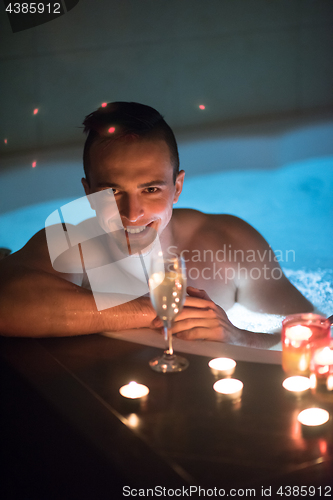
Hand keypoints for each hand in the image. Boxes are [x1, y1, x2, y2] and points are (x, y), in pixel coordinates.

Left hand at [152, 287, 280, 347]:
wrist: (238, 338)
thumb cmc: (222, 323)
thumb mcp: (214, 308)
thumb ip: (201, 297)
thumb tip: (188, 288)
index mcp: (207, 303)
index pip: (185, 301)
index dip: (170, 306)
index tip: (158, 310)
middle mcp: (210, 311)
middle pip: (183, 312)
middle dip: (167, 319)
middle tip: (155, 324)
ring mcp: (212, 322)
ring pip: (187, 323)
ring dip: (173, 328)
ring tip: (163, 332)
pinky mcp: (215, 333)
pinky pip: (194, 334)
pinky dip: (184, 336)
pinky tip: (177, 337)